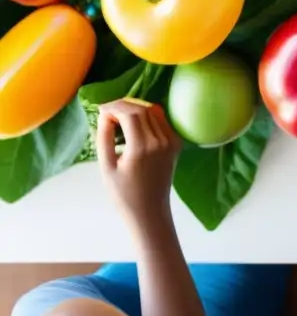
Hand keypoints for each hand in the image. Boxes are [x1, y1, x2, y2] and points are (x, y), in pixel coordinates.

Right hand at [97, 99, 181, 230]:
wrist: (150, 211)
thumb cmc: (123, 194)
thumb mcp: (106, 167)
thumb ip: (104, 138)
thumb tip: (104, 115)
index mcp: (142, 147)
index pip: (130, 114)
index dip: (114, 107)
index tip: (100, 108)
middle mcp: (160, 141)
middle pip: (143, 110)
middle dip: (124, 105)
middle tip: (107, 110)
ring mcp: (171, 141)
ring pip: (154, 112)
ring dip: (136, 108)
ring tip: (118, 114)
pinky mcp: (176, 144)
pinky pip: (162, 122)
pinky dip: (148, 116)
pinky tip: (134, 122)